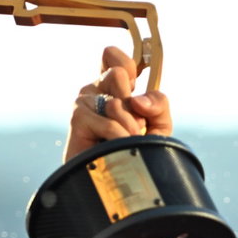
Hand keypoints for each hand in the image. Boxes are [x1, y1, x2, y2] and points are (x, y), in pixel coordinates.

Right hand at [64, 45, 172, 160]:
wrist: (116, 183)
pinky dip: (120, 139)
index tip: (134, 89)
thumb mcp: (159, 125)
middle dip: (134, 104)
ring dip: (131, 128)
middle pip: (119, 72)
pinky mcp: (77, 117)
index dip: (127, 65)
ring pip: (117, 101)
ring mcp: (84, 101)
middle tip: (134, 126)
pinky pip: (110, 123)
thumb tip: (137, 99)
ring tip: (126, 142)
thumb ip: (158, 104)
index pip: (112, 55)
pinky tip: (115, 149)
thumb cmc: (137, 153)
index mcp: (114, 86)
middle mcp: (96, 89)